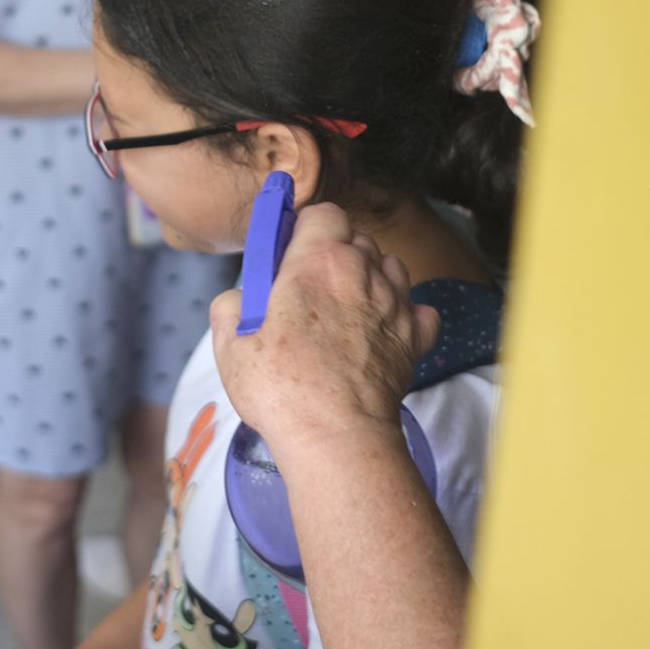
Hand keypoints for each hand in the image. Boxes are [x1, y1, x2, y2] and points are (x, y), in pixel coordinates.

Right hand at [209, 203, 440, 455]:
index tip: (290, 250)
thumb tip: (239, 301)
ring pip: (392, 267)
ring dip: (372, 276)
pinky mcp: (414, 339)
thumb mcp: (229, 345)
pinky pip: (419, 309)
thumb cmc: (280, 387)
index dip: (307, 227)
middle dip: (337, 251)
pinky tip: (382, 330)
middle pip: (359, 238)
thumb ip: (231, 307)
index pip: (324, 214)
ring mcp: (395, 305)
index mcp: (317, 262)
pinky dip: (404, 313)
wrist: (336, 434)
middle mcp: (362, 273)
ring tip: (347, 305)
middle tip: (310, 284)